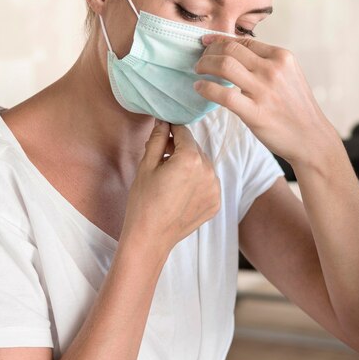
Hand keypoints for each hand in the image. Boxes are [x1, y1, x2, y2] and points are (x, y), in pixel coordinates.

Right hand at [120, 120, 220, 255]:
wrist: (150, 237)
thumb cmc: (143, 201)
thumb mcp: (146, 166)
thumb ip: (157, 140)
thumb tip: (163, 122)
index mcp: (190, 159)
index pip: (184, 132)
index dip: (172, 129)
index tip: (164, 129)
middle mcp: (208, 171)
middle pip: (195, 148)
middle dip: (180, 148)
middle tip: (161, 156)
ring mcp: (214, 189)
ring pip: (202, 165)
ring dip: (189, 165)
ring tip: (170, 177)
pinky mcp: (215, 203)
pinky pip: (207, 183)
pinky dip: (196, 182)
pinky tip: (179, 191)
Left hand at [193, 34, 339, 166]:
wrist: (311, 138)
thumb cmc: (297, 108)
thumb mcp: (289, 75)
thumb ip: (267, 63)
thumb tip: (236, 53)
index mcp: (282, 57)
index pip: (244, 41)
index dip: (220, 40)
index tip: (206, 43)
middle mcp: (273, 69)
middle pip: (230, 49)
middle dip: (209, 52)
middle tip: (200, 61)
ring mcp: (264, 90)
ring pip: (224, 65)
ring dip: (204, 65)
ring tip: (198, 71)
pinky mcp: (255, 112)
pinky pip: (223, 94)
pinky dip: (206, 88)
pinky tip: (199, 88)